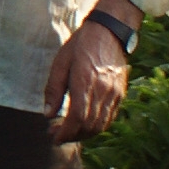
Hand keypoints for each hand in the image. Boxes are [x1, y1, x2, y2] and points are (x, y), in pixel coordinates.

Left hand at [44, 0, 137, 141]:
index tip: (53, 137)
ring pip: (100, 125)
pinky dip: (96, 127)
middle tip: (56, 135)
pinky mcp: (120, 94)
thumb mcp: (60, 63)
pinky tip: (84, 124)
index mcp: (85, 81)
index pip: (77, 117)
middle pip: (88, 125)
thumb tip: (48, 115)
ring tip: (69, 132)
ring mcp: (114, 93)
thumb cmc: (80, 45)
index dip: (65, 132)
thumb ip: (54, 90)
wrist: (109, 32)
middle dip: (72, 136)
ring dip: (84, 134)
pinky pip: (109, 118)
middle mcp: (102, 91)